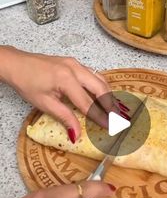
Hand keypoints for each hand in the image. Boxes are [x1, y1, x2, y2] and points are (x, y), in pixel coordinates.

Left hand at [0, 47, 122, 141]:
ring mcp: (76, 64)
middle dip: (111, 105)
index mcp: (66, 79)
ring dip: (109, 95)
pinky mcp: (74, 63)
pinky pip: (93, 75)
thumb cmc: (26, 83)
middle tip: (120, 119)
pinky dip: (102, 86)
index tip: (110, 127)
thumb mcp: (44, 103)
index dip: (100, 117)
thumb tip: (77, 135)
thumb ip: (64, 117)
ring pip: (99, 80)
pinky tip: (105, 95)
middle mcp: (75, 69)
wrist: (16, 64)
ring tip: (117, 109)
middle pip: (100, 88)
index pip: (88, 103)